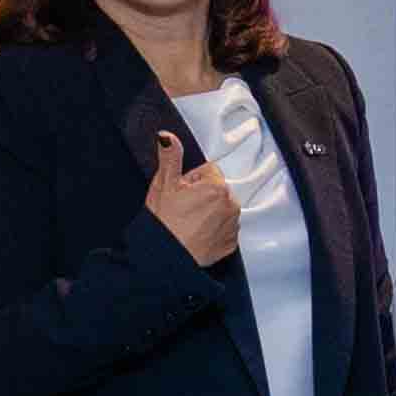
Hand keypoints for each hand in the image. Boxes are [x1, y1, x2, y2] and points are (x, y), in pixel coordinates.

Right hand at [142, 130, 241, 265]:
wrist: (166, 259)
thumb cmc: (164, 223)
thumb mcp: (163, 186)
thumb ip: (170, 157)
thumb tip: (168, 136)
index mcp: (216, 187)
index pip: (207, 171)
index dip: (190, 181)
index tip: (180, 194)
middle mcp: (231, 204)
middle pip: (216, 189)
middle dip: (202, 195)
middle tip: (182, 209)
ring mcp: (233, 225)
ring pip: (221, 208)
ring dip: (209, 212)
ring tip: (188, 223)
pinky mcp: (231, 243)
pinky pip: (224, 228)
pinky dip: (213, 230)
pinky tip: (196, 235)